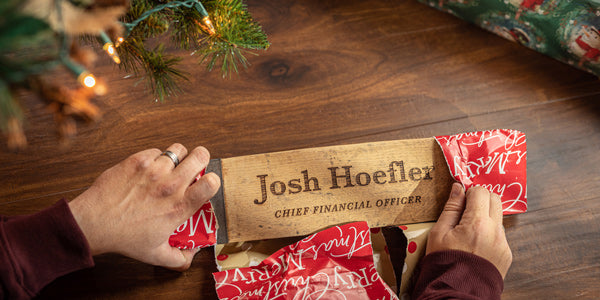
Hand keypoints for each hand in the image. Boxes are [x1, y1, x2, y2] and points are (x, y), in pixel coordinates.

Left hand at [68, 143, 220, 270]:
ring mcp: (154, 171)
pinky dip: (156, 158)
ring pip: (178, 150)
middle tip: (193, 167)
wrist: (94, 223)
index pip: (211, 183)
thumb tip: (193, 254)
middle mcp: (170, 186)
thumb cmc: (124, 238)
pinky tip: (149, 169)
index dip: (213, 180)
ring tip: (170, 166)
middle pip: (200, 156)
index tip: (206, 183)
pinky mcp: (138, 161)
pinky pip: (156, 151)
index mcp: (179, 207)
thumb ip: (180, 258)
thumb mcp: (156, 255)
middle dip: (200, 159)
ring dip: (177, 157)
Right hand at [426, 183, 511, 277]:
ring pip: (498, 217)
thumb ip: (451, 208)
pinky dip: (489, 233)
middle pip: (495, 199)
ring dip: (485, 217)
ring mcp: (503, 243)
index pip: (480, 191)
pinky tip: (475, 245)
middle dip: (481, 200)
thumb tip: (458, 188)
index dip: (469, 192)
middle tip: (466, 210)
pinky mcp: (507, 254)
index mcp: (477, 223)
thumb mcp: (439, 233)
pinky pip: (500, 234)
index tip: (461, 199)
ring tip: (468, 231)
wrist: (457, 292)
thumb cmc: (444, 263)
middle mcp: (495, 231)